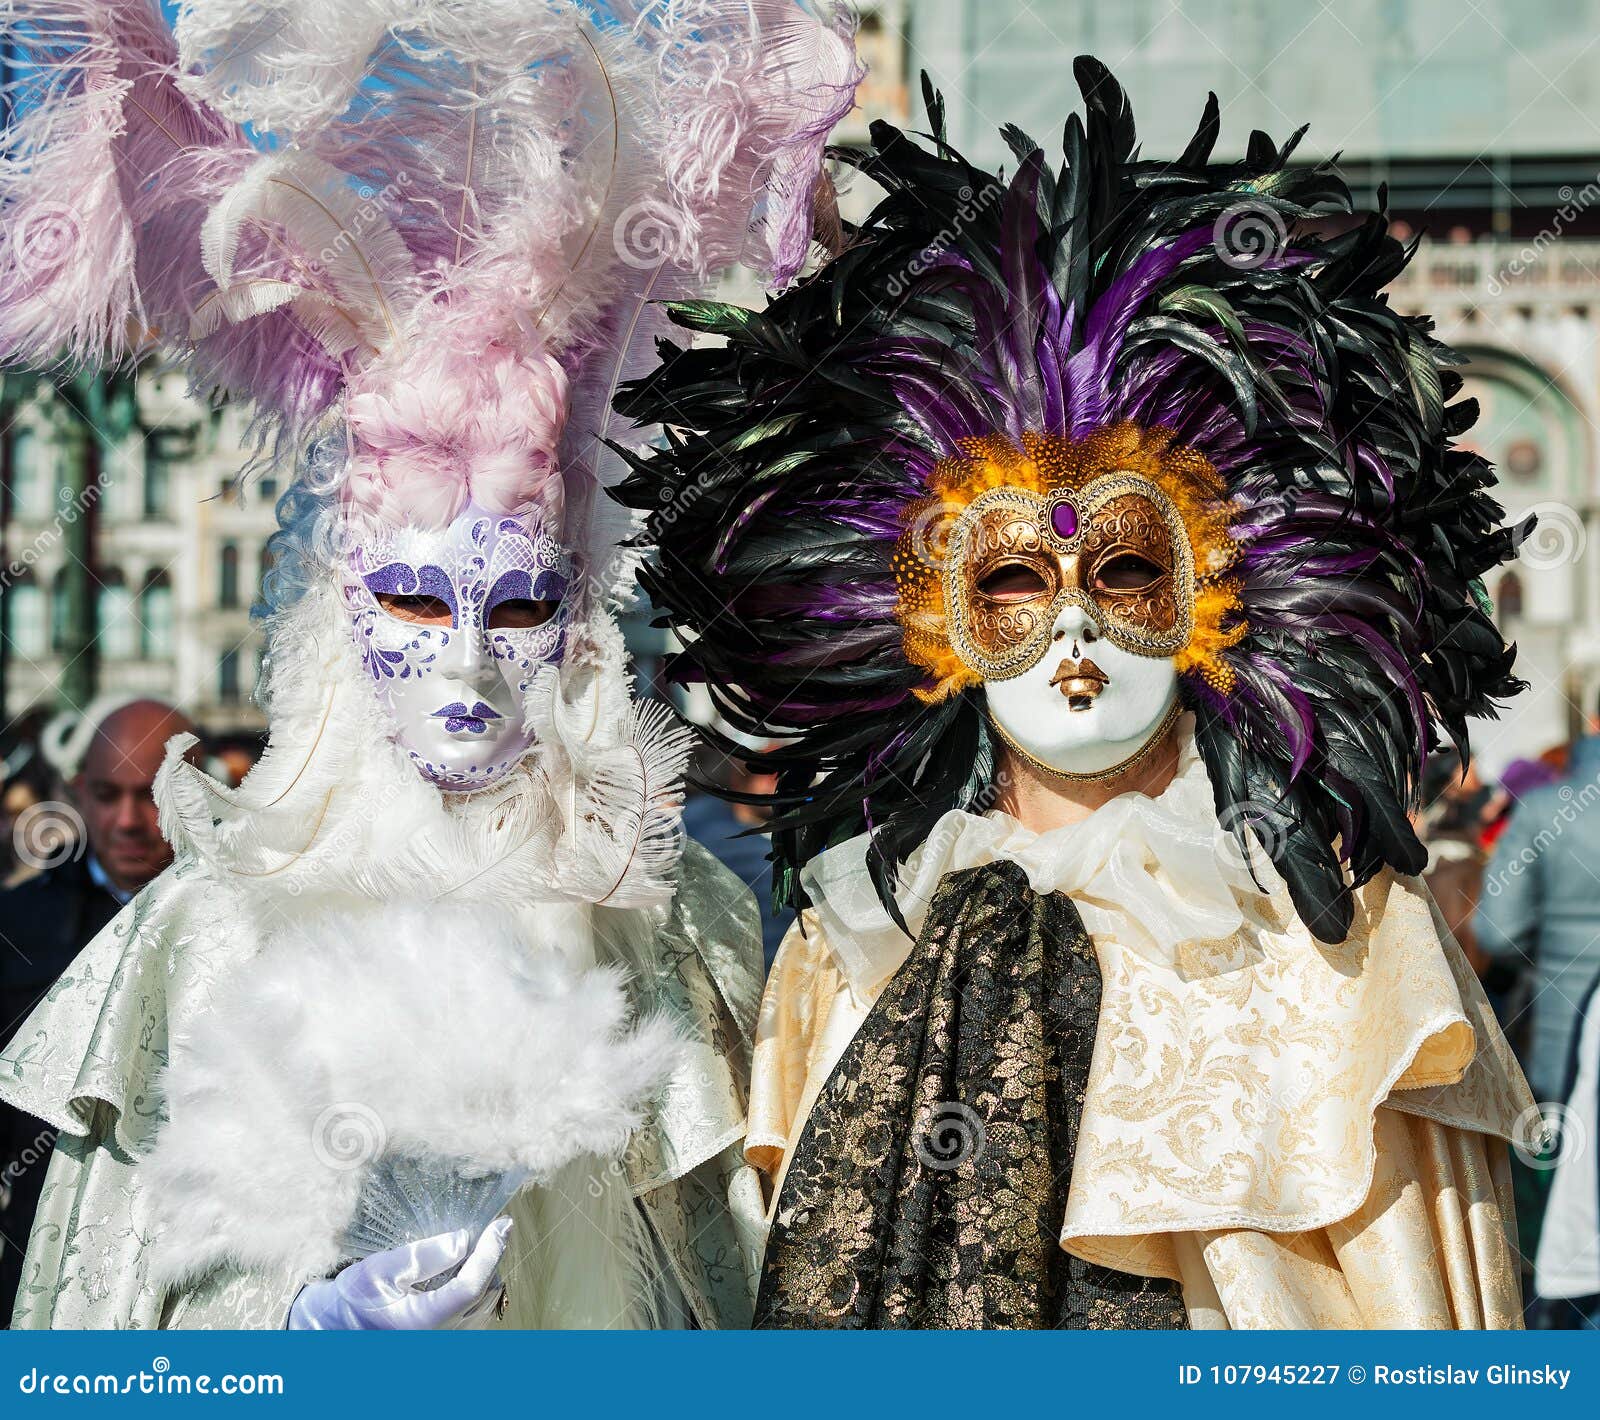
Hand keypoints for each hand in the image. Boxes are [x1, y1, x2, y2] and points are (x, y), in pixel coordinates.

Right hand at [287, 1217, 511, 1329]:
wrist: (339, 1328)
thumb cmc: (356, 1299)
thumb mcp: (382, 1271)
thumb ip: (424, 1255)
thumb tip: (463, 1240)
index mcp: (425, 1323)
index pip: (472, 1287)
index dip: (491, 1252)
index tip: (502, 1224)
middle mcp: (442, 1337)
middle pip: (485, 1294)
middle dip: (490, 1259)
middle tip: (489, 1229)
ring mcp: (447, 1341)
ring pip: (485, 1304)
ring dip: (485, 1272)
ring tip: (476, 1247)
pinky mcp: (447, 1338)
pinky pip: (476, 1312)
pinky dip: (477, 1288)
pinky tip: (464, 1269)